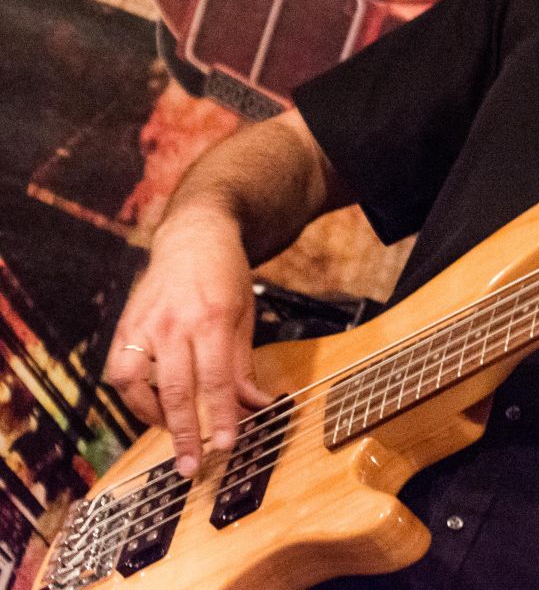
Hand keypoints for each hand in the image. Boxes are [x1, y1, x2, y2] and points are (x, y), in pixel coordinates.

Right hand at [104, 210, 272, 476]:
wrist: (194, 236)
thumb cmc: (226, 277)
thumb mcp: (246, 315)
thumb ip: (244, 365)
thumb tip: (255, 407)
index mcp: (213, 319)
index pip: (217, 380)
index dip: (222, 417)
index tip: (227, 445)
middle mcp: (175, 324)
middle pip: (177, 390)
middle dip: (185, 434)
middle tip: (192, 467)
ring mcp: (145, 325)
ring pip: (137, 385)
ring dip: (153, 417)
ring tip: (173, 432)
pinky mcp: (125, 326)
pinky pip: (119, 372)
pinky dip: (132, 397)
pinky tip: (152, 406)